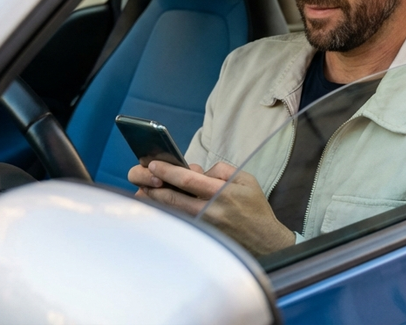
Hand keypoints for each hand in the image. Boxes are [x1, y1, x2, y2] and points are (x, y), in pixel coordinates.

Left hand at [128, 160, 295, 255]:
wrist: (265, 240)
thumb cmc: (255, 207)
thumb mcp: (246, 179)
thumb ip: (221, 170)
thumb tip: (197, 171)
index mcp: (222, 193)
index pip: (188, 180)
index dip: (168, 171)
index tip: (153, 164)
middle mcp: (210, 211)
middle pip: (173, 198)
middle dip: (153, 186)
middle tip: (141, 176)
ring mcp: (204, 227)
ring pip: (171, 212)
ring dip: (155, 201)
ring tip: (143, 189)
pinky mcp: (201, 237)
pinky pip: (179, 222)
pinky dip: (166, 213)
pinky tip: (157, 206)